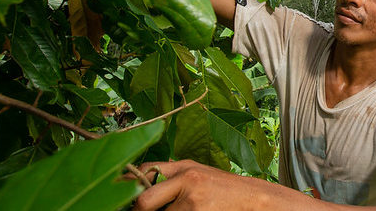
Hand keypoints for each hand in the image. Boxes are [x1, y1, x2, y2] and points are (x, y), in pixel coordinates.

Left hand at [132, 160, 264, 210]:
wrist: (253, 199)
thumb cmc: (222, 187)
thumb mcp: (197, 172)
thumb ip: (170, 176)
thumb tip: (139, 184)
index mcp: (184, 168)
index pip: (144, 172)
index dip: (128, 185)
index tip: (123, 195)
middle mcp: (187, 184)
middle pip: (143, 202)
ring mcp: (192, 205)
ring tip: (179, 210)